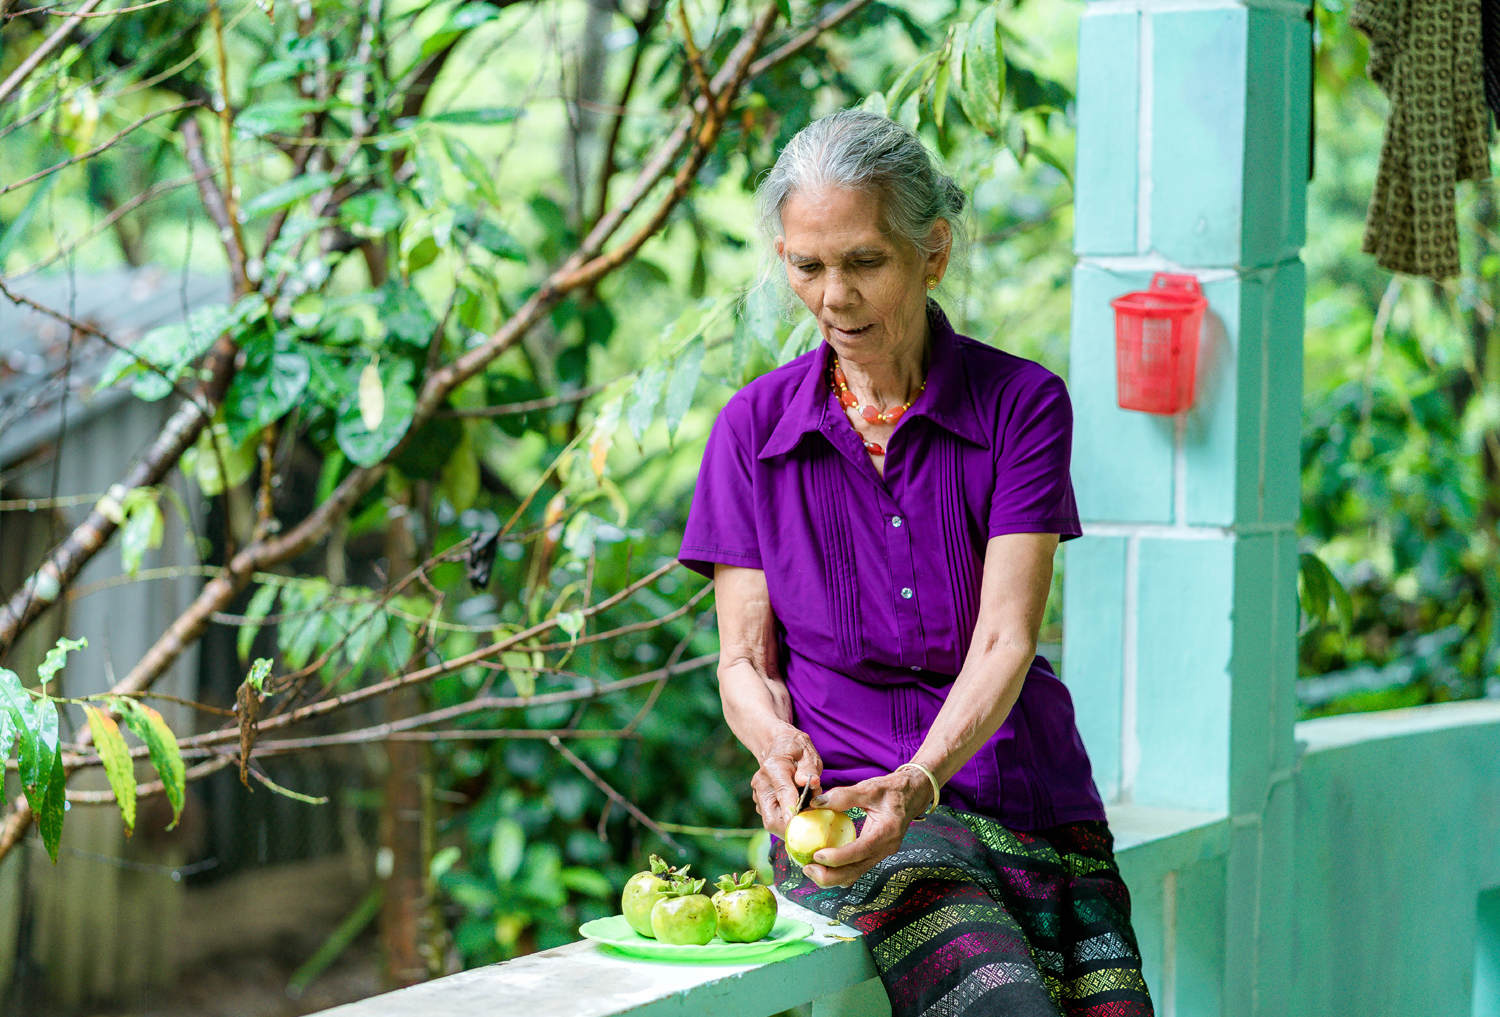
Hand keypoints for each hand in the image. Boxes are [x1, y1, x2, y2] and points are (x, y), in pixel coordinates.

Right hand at [751, 725, 822, 837]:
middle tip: (812, 825)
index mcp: (773, 767)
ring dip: (791, 823)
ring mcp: (758, 795)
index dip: (791, 810)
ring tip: (806, 811)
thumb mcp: (807, 753)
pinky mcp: (760, 804)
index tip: (798, 823)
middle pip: (772, 817)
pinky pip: (773, 819)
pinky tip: (798, 810)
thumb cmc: (796, 750)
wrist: (777, 746)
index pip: (783, 792)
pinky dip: (787, 820)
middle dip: (791, 827)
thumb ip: (809, 768)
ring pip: (772, 821)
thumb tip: (810, 782)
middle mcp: (761, 783)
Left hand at [798, 767, 930, 887]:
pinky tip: (823, 863)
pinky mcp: (876, 854)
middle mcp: (885, 848)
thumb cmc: (892, 790)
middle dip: (830, 876)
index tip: (816, 856)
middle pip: (856, 871)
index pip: (860, 851)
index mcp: (886, 832)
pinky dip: (839, 870)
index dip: (837, 858)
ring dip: (832, 876)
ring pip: (855, 874)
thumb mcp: (869, 788)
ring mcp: (881, 854)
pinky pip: (856, 868)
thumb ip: (843, 795)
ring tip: (810, 868)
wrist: (912, 795)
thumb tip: (816, 802)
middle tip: (807, 868)